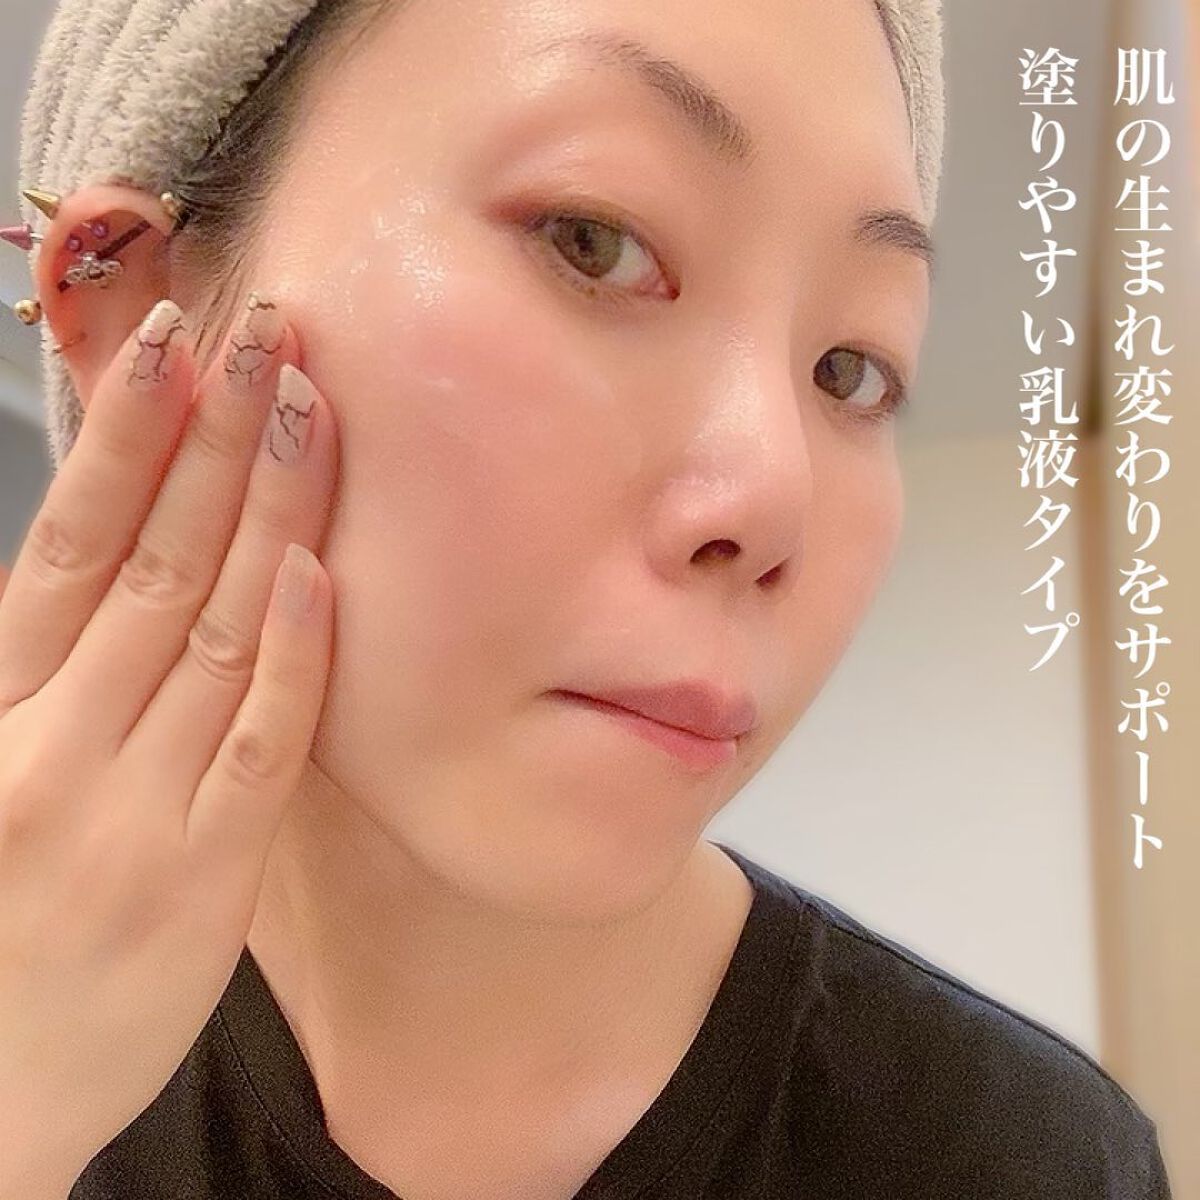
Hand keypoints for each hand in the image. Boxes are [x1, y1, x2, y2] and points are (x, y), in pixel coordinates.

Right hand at [0, 292, 337, 1193]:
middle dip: (214, 434)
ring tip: (306, 403)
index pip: (69, 543)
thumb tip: (108, 543)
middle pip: (154, 558)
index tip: (168, 340)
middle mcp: (57, 741)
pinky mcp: (205, 872)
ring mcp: (135, 806)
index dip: (122, 436)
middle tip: (267, 329)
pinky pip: (260, 742)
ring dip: (268, 506)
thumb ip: (45, 669)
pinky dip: (293, 651)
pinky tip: (322, 567)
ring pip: (215, 625)